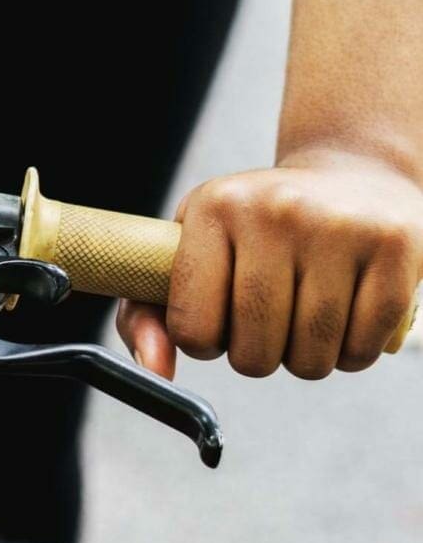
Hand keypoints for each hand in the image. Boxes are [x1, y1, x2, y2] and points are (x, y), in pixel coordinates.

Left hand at [118, 151, 422, 379]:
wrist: (354, 174)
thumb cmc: (256, 227)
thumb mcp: (191, 248)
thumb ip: (147, 312)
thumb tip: (155, 369)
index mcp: (214, 207)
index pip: (192, 327)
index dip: (203, 342)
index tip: (217, 321)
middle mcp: (274, 210)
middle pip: (254, 350)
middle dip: (256, 358)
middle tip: (266, 324)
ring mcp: (338, 226)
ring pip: (311, 358)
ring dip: (305, 360)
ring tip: (304, 319)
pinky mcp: (395, 246)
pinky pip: (363, 348)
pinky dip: (351, 355)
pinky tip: (345, 319)